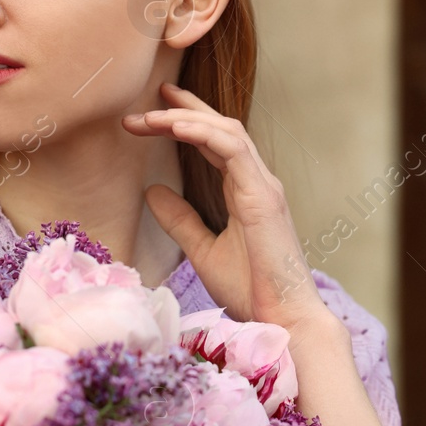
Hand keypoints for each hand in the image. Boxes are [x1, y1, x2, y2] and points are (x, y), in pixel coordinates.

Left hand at [122, 82, 336, 334]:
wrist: (283, 318)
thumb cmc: (251, 290)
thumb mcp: (203, 250)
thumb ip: (180, 220)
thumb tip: (151, 191)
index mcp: (246, 191)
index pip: (215, 143)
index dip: (186, 121)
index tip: (150, 113)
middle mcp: (258, 181)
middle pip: (220, 128)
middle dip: (181, 111)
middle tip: (141, 107)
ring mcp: (264, 185)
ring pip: (226, 131)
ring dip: (186, 119)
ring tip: (149, 117)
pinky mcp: (263, 196)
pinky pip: (233, 150)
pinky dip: (204, 133)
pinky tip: (175, 127)